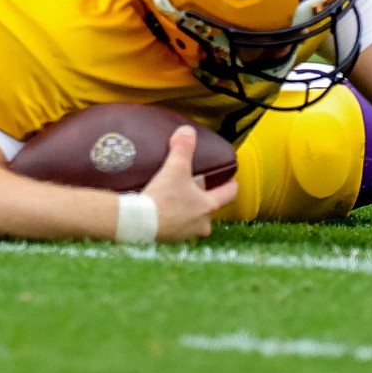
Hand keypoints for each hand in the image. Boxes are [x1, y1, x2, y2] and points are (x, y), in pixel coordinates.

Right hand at [144, 126, 238, 243]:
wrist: (140, 224)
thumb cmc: (164, 197)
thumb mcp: (175, 167)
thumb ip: (183, 147)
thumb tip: (187, 130)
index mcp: (209, 206)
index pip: (229, 194)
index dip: (230, 185)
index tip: (231, 180)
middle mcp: (202, 225)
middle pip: (209, 209)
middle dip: (203, 199)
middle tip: (195, 187)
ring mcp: (187, 236)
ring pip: (193, 221)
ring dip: (187, 211)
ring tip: (176, 199)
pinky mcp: (171, 241)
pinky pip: (176, 228)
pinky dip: (173, 221)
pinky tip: (163, 212)